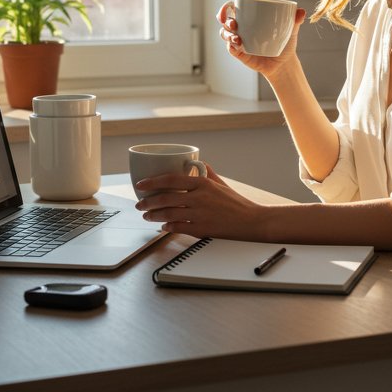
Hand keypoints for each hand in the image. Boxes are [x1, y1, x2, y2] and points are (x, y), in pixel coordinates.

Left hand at [134, 163, 268, 239]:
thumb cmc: (236, 202)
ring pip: (168, 214)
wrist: (251, 220)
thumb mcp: (221, 183)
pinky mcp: (202, 229)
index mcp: (202, 183)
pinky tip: (163, 226)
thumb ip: (206, 172)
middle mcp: (199, 197)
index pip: (171, 179)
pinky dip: (167, 227)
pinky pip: (178, 227)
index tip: (141, 184)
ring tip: (147, 216)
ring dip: (154, 215)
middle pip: (166, 198)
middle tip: (140, 204)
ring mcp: (200, 214)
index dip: (152, 182)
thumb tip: (195, 162)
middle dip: (148, 202)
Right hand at [216, 1, 306, 79]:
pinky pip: (231, 48)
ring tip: (238, 39)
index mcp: (249, 17)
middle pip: (224, 20)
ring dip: (227, 34)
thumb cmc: (285, 42)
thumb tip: (302, 11)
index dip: (225, 8)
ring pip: (224, 34)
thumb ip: (296, 20)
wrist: (285, 63)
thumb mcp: (291, 30)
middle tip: (233, 24)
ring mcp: (239, 41)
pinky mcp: (240, 53)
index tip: (229, 9)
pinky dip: (231, 46)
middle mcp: (241, 28)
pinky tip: (237, 46)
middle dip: (225, 20)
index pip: (231, 8)